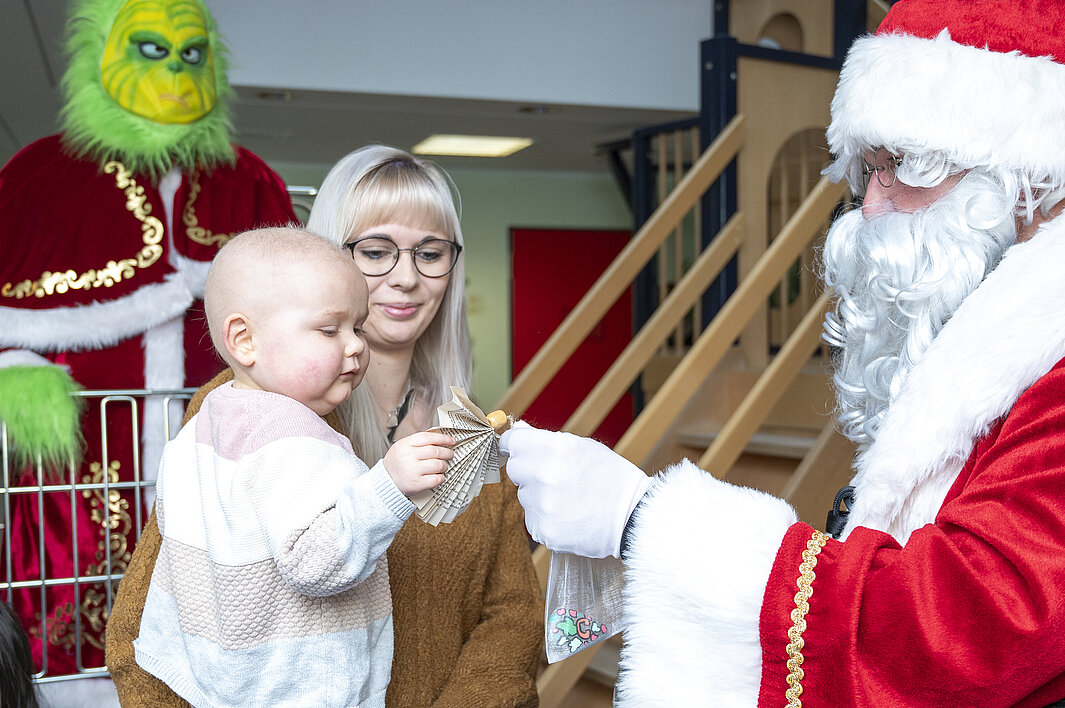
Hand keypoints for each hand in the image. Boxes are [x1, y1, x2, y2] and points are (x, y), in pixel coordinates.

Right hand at [384, 431, 454, 495]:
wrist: (385, 482)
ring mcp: (413, 471)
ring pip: (438, 465)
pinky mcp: (417, 484)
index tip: (452, 440)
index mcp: (405, 445)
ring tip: (443, 466)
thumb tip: (440, 440)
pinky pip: (437, 479)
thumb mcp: (401, 447)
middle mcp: (409, 457)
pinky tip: (439, 476)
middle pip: (436, 451)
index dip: (443, 438)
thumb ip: (417, 442)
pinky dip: (441, 477)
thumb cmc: (396, 464)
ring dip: (445, 466)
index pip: (428, 437)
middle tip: (450, 454)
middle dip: (447, 453)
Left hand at [499, 422, 649, 557]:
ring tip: (568, 500)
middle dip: (529, 472)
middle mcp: (545, 475)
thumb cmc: (611, 478)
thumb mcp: (583, 447)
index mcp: (555, 448)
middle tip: (555, 478)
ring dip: (538, 497)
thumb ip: (545, 440)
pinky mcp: (544, 530)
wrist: (632, 516)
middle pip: (514, 470)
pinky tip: (568, 517)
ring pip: (524, 497)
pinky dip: (546, 520)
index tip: (519, 450)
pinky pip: (533, 520)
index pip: (513, 442)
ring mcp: (543, 505)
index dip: (515, 445)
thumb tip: (517, 431)